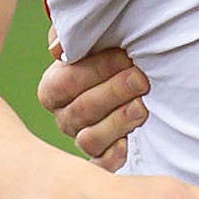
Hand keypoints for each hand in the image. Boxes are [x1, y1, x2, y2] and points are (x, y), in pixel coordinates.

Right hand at [38, 45, 149, 171]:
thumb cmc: (117, 49)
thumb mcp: (98, 34)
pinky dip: (115, 156)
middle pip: (80, 111)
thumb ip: (74, 33)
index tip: (125, 55)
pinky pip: (102, 165)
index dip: (95, 70)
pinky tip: (130, 142)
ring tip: (142, 107)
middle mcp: (66, 116)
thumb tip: (58, 48)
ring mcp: (84, 138)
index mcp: (55, 87)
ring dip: (118, 122)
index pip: (64, 83)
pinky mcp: (105, 157)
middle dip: (113, 92)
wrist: (143, 70)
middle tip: (140, 78)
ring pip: (90, 139)